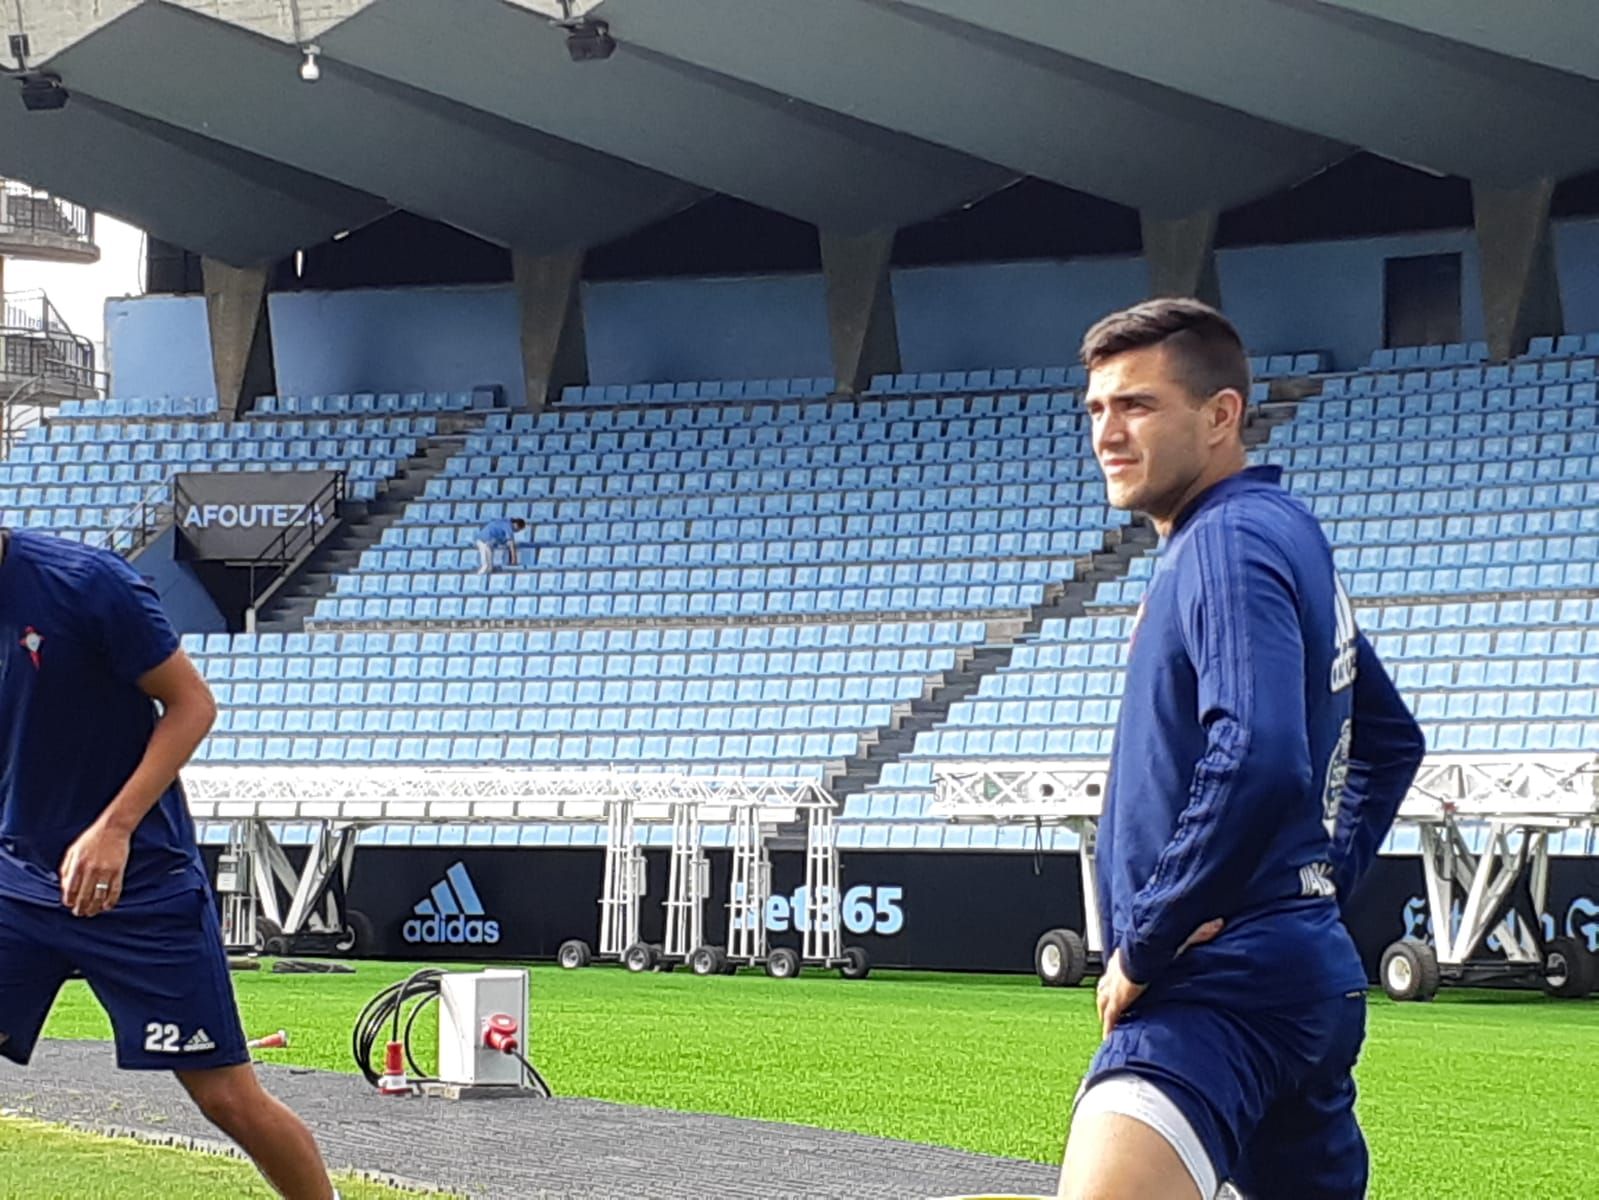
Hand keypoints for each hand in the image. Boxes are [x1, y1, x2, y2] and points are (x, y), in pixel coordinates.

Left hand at [59, 822, 130, 917]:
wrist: (113, 828)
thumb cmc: (91, 838)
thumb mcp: (73, 850)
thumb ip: (66, 868)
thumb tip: (64, 887)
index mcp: (77, 864)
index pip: (70, 889)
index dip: (69, 900)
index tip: (70, 905)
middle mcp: (90, 869)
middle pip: (84, 896)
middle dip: (80, 908)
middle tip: (79, 913)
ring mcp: (105, 871)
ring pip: (98, 896)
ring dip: (94, 908)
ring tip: (92, 912)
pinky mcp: (118, 871)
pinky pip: (115, 890)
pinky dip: (111, 901)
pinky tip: (107, 906)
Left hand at [1098, 919, 1222, 1037]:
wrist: (1142, 956)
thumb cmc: (1156, 947)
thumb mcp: (1176, 941)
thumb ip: (1196, 933)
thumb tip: (1216, 923)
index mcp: (1127, 959)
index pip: (1119, 969)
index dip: (1118, 978)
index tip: (1120, 986)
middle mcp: (1116, 974)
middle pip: (1106, 987)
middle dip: (1107, 998)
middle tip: (1110, 1008)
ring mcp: (1114, 989)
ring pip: (1103, 1003)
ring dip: (1106, 1012)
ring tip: (1110, 1024)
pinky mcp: (1117, 1002)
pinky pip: (1110, 1017)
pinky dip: (1109, 1026)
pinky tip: (1109, 1036)